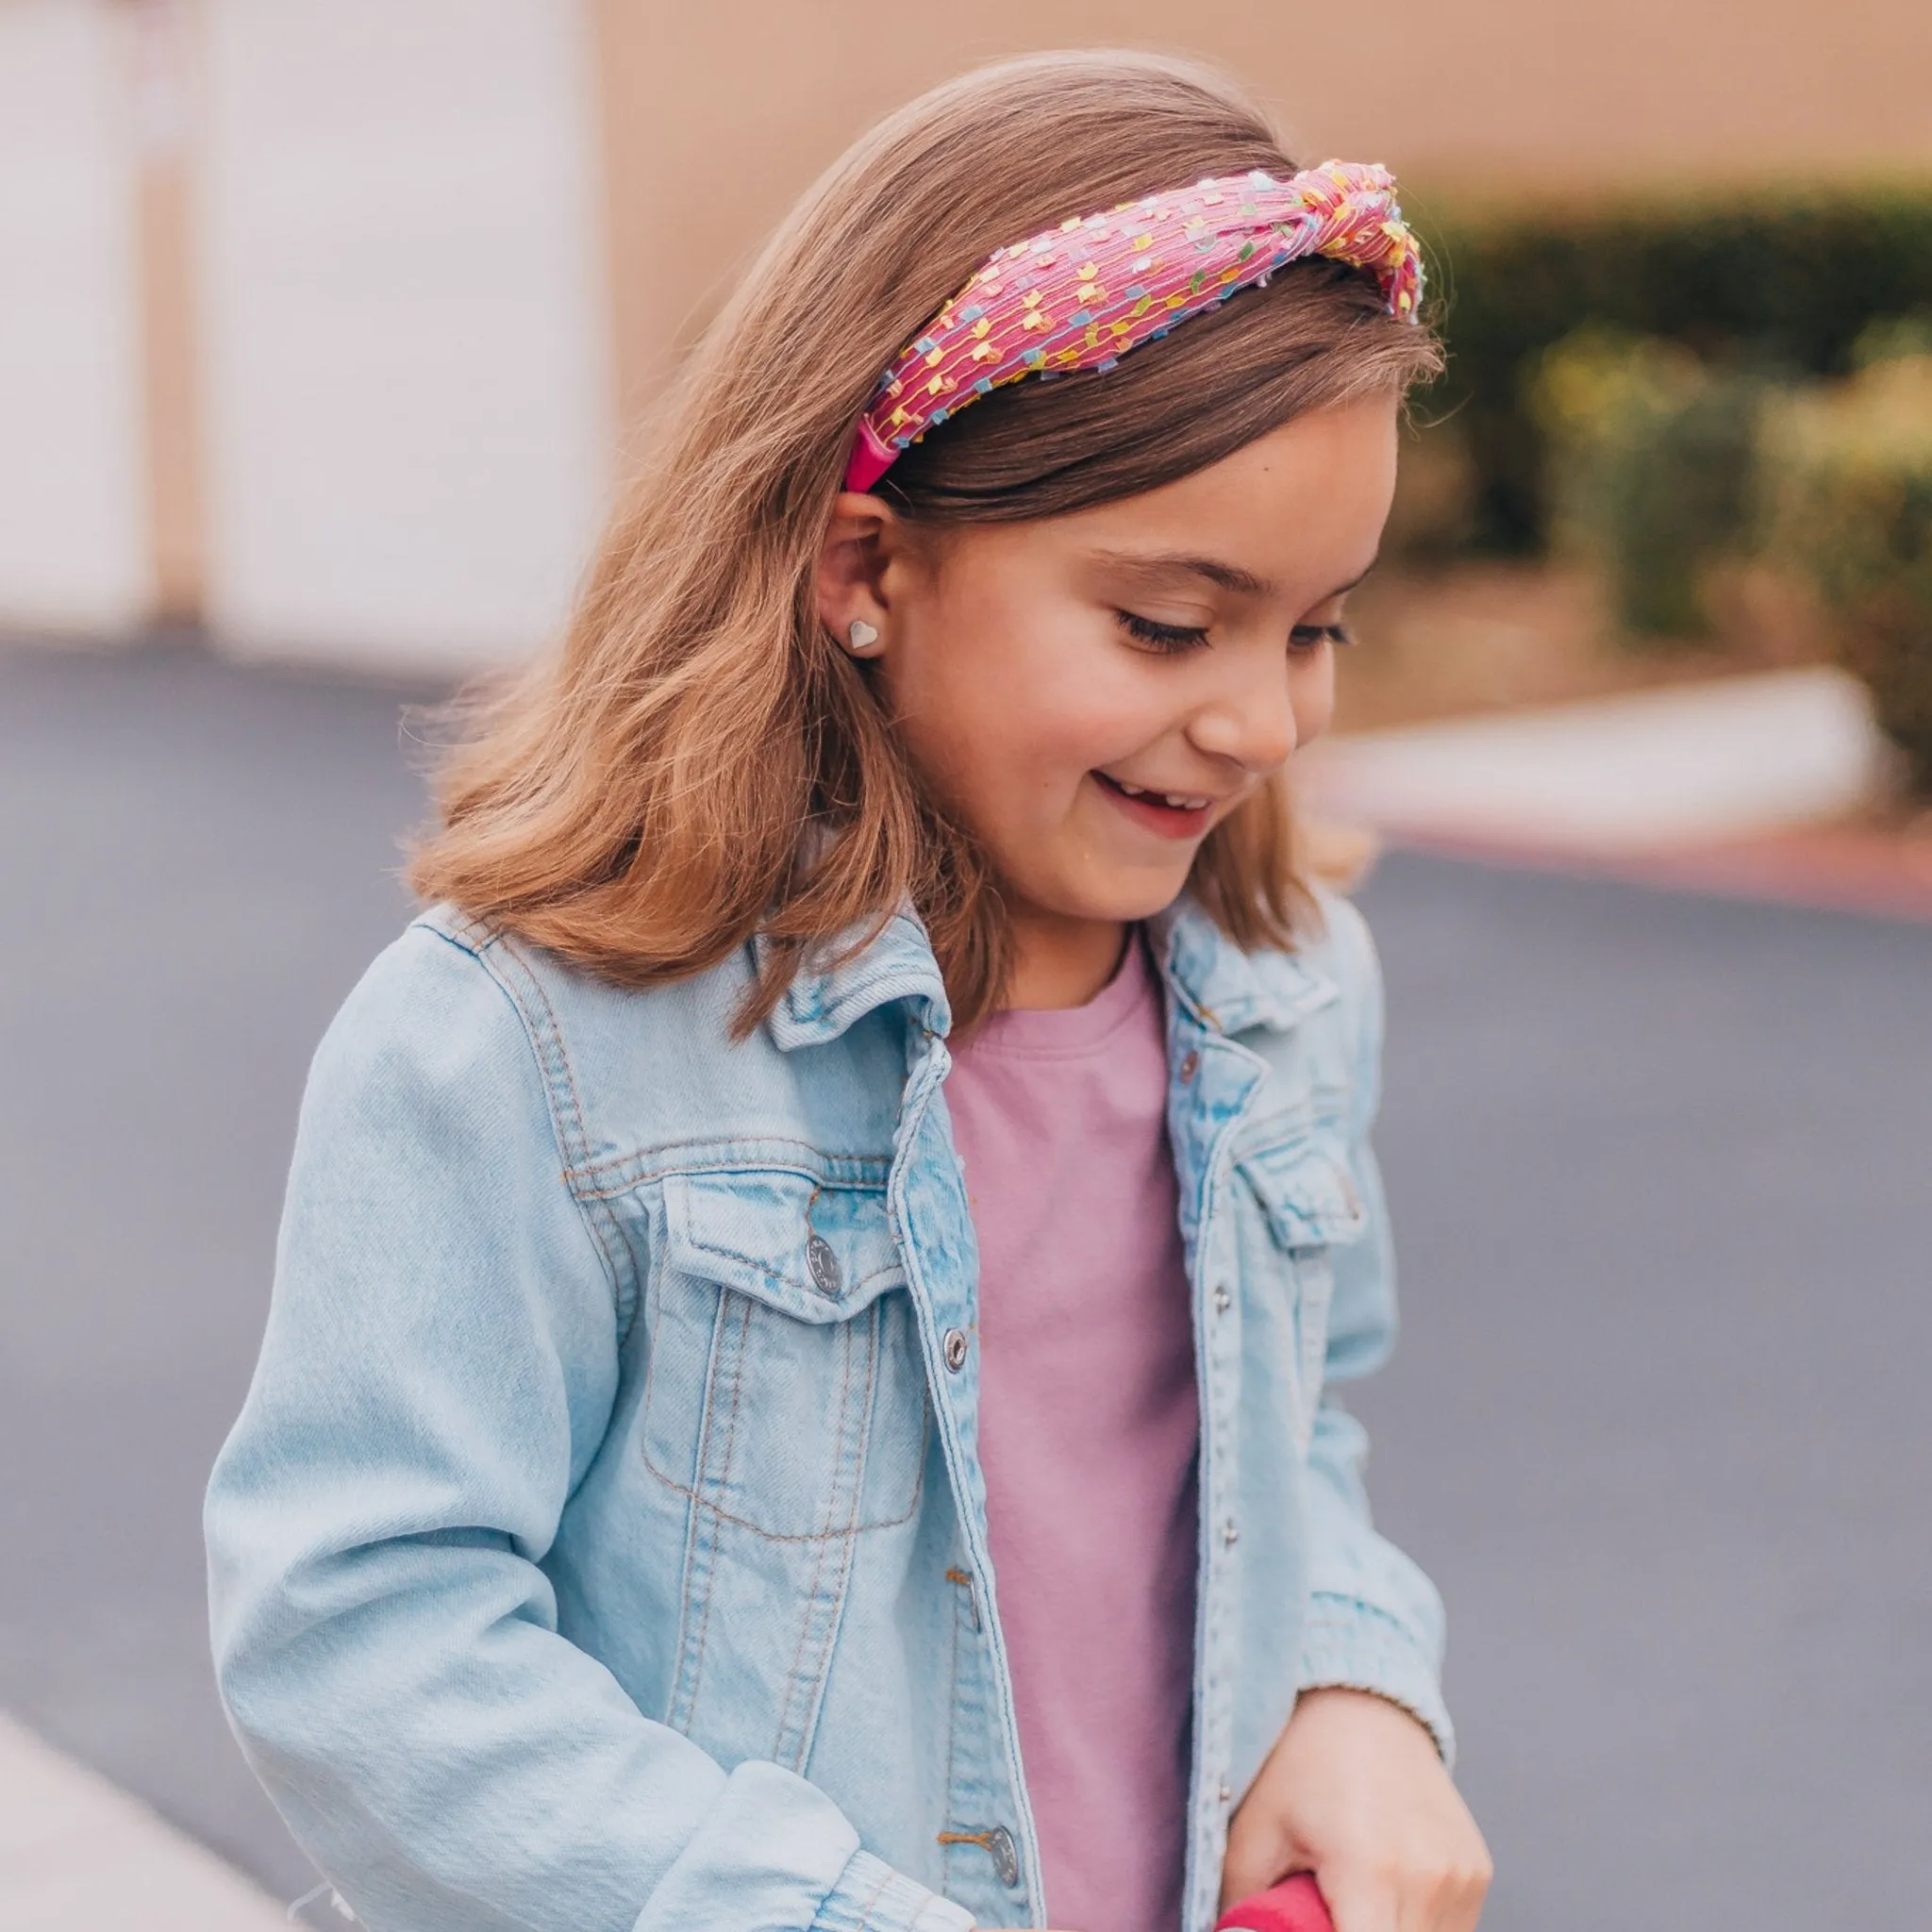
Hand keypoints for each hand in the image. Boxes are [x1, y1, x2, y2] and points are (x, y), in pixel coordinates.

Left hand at [1220, 1687, 1490, 1931]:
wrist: (1361, 1702)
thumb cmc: (1301, 1763)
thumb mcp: (1254, 1832)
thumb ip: (1247, 1908)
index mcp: (1370, 1871)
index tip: (1312, 1925)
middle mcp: (1428, 1879)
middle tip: (1328, 1906)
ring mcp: (1461, 1876)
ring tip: (1354, 1895)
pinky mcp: (1477, 1872)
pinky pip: (1450, 1928)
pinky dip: (1415, 1924)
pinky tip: (1383, 1889)